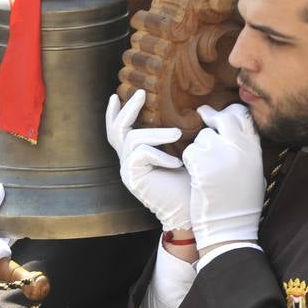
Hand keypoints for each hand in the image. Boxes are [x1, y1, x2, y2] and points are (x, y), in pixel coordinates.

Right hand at [107, 90, 187, 229]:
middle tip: (141, 93)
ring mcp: (128, 170)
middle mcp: (128, 162)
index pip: (119, 131)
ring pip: (133, 138)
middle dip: (127, 109)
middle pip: (116, 129)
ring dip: (157, 134)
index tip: (116, 94)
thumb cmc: (192, 185)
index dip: (114, 113)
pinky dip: (161, 155)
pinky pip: (141, 154)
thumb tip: (190, 111)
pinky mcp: (132, 178)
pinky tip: (178, 164)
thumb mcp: (183, 154)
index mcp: (136, 156)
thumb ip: (174, 137)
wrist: (192, 214)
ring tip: (178, 134)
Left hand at [182, 104, 263, 251]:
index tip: (225, 112)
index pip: (245, 118)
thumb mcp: (253, 173)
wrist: (229, 228)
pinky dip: (190, 161)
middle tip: (204, 113)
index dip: (233, 112)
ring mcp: (221, 156)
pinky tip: (198, 176)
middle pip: (224, 119)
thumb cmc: (240, 204)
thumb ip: (245, 150)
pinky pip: (190, 151)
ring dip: (200, 148)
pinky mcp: (202, 165)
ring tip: (207, 169)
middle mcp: (240, 149)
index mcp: (255, 152)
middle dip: (213, 116)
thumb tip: (234, 129)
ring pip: (203, 136)